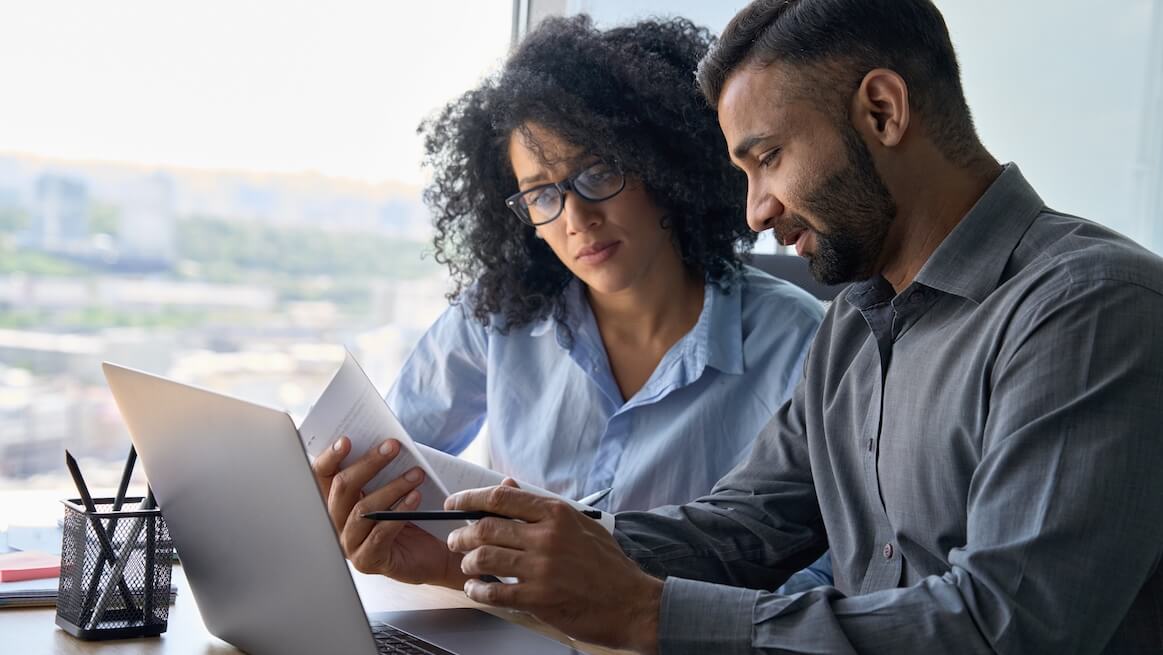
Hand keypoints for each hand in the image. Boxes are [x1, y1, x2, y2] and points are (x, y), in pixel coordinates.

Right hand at [311, 436, 469, 587]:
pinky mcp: (367, 561)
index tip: (347, 440)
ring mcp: (349, 544)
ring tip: (416, 474)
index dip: (330, 457)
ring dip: (392, 487)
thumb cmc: (414, 517)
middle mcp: (337, 523)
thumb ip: (382, 471)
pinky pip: (379, 533)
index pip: (322, 476)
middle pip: (342, 489)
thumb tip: (385, 443)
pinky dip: (399, 512)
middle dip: (368, 464)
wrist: (435, 553)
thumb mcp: (394, 489)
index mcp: (338, 501)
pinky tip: (415, 497)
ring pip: (362, 510)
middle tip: (393, 447)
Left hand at [445, 482, 662, 653]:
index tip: (453, 503)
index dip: (468, 499)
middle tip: (455, 540)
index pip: (500, 499)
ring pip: (484, 557)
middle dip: (461, 534)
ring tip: (467, 566)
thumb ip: (542, 508)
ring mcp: (542, 568)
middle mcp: (547, 537)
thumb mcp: (580, 525)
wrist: (632, 603)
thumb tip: (508, 487)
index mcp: (556, 514)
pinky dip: (477, 590)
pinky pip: (494, 591)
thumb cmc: (607, 565)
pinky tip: (476, 589)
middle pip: (485, 527)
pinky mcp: (539, 598)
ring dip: (467, 562)